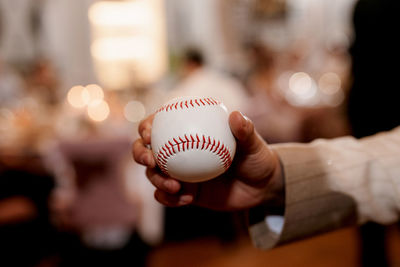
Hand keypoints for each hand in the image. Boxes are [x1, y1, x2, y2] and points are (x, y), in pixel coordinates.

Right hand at [132, 111, 283, 210]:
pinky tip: (184, 199)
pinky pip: (168, 197)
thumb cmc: (256, 159)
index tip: (149, 133)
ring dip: (157, 180)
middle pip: (147, 150)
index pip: (160, 125)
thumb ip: (244, 131)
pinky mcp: (184, 193)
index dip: (147, 126)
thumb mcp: (254, 145)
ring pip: (154, 175)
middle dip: (140, 154)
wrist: (261, 189)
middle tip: (152, 161)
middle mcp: (179, 151)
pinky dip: (170, 199)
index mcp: (189, 133)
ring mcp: (180, 173)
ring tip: (175, 186)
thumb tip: (235, 115)